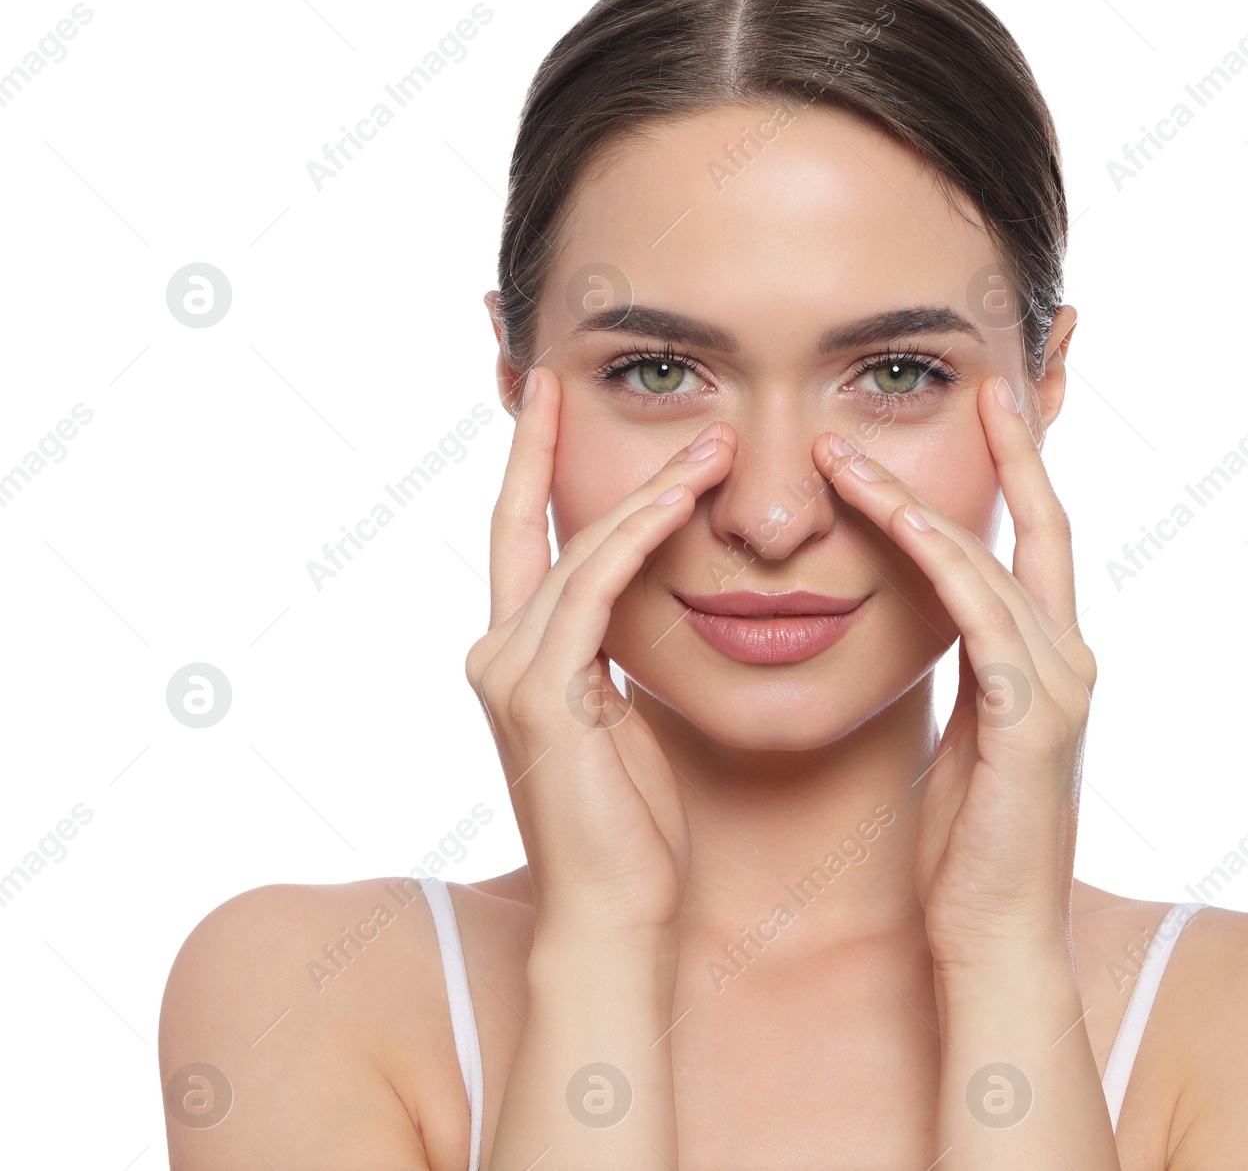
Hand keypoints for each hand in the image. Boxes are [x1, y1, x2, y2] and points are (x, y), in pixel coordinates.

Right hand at [464, 366, 737, 940]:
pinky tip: (680, 500)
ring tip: (710, 443)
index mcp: (517, 654)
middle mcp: (497, 651)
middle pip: (533, 523)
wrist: (616, 911)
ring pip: (578, 550)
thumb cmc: (632, 824)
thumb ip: (611, 651)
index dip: (531, 460)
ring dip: (647, 491)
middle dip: (561, 446)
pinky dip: (639, 540)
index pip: (522, 534)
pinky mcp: (541, 694)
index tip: (549, 394)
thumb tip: (641, 597)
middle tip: (587, 376)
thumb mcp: (621, 713)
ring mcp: (510, 671)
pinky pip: (594, 592)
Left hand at [815, 375, 1095, 970]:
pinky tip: (891, 519)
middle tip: (978, 377)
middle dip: (1011, 448)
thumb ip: (965, 669)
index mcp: (1046, 660)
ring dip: (917, 500)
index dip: (1018, 468)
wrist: (995, 942)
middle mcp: (1068, 658)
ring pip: (992, 559)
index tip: (989, 402)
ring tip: (850, 452)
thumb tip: (930, 617)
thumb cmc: (967, 848)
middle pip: (1040, 524)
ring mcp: (1060, 685)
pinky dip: (935, 560)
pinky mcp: (1033, 719)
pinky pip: (979, 615)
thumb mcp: (965, 735)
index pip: (1033, 540)